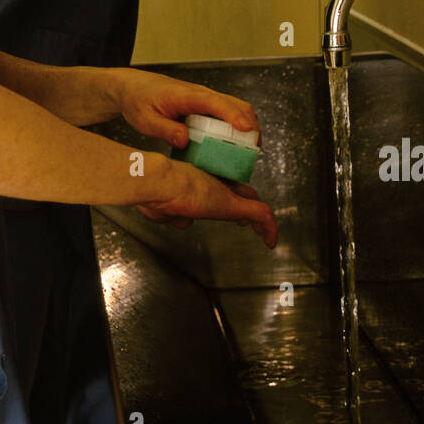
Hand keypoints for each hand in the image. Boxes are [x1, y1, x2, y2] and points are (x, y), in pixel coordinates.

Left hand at [108, 67, 258, 151]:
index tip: (248, 130)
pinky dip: (237, 126)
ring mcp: (205, 98)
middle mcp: (201, 94)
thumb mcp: (145, 121)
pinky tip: (236, 145)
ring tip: (249, 151)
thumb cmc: (138, 101)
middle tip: (254, 151)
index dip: (234, 116)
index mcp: (187, 96)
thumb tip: (186, 141)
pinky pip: (227, 113)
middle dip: (251, 125)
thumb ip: (165, 131)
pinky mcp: (205, 104)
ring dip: (247, 126)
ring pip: (235, 107)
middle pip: (236, 104)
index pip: (216, 103)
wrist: (133, 87)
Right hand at [137, 162, 277, 248]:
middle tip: (248, 221)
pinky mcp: (233, 205)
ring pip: (252, 204)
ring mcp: (224, 195)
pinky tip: (271, 241)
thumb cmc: (153, 192)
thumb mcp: (159, 206)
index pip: (221, 189)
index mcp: (197, 183)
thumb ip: (169, 213)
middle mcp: (214, 186)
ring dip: (259, 221)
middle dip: (245, 206)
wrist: (156, 182)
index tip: (229, 210)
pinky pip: (260, 215)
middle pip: (239, 194)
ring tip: (265, 233)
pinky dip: (269, 227)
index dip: (228, 196)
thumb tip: (182, 222)